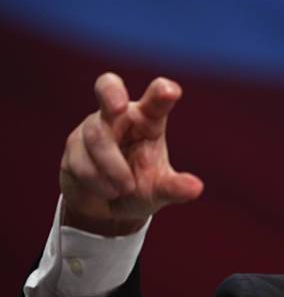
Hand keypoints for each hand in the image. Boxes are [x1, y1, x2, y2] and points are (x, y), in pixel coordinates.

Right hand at [59, 73, 203, 235]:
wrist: (106, 209)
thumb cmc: (139, 189)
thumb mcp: (159, 191)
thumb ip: (175, 187)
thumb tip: (197, 188)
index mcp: (148, 120)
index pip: (156, 100)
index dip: (161, 93)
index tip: (170, 91)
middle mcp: (120, 116)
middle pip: (108, 87)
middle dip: (111, 94)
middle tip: (119, 107)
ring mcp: (93, 127)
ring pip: (97, 138)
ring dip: (113, 170)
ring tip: (124, 189)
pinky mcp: (73, 145)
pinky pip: (81, 162)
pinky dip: (97, 183)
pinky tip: (106, 190)